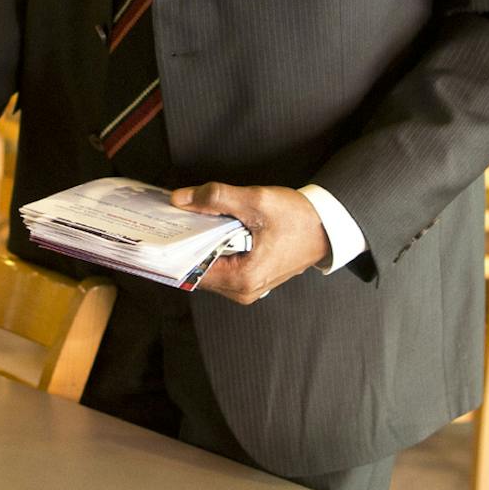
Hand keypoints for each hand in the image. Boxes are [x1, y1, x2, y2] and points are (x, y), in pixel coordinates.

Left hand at [170, 182, 329, 305]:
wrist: (328, 227)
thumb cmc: (299, 219)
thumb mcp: (256, 201)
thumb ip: (216, 198)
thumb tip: (181, 199)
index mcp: (243, 279)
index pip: (192, 268)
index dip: (174, 248)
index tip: (160, 229)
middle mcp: (242, 290)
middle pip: (198, 268)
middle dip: (185, 242)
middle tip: (170, 217)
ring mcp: (247, 287)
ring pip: (208, 266)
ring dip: (198, 244)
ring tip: (186, 218)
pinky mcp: (250, 278)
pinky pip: (221, 264)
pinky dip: (211, 247)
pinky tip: (206, 226)